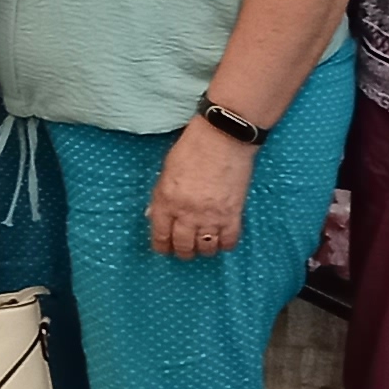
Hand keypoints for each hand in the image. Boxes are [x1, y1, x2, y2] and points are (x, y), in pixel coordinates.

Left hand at [147, 118, 253, 260]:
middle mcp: (186, 213)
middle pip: (183, 246)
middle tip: (186, 249)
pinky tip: (223, 239)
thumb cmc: (192, 147)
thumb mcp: (167, 171)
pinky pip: (229, 241)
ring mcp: (210, 216)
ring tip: (204, 244)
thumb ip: (161, 196)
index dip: (162, 246)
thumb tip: (156, 215)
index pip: (160, 235)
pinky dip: (225, 244)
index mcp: (166, 200)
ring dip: (204, 250)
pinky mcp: (232, 214)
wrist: (223, 136)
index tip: (165, 249)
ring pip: (205, 248)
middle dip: (183, 251)